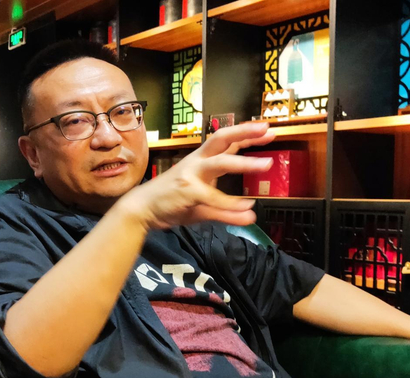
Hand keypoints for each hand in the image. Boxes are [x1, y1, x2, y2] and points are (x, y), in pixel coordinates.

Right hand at [121, 123, 275, 230]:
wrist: (142, 209)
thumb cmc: (172, 203)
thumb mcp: (205, 207)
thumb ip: (227, 209)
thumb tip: (252, 216)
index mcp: (201, 160)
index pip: (226, 142)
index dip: (246, 134)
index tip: (267, 129)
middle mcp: (197, 162)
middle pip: (221, 139)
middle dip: (244, 132)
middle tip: (267, 129)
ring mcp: (191, 174)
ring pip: (221, 163)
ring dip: (245, 163)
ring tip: (267, 164)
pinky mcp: (187, 190)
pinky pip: (213, 197)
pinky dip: (230, 204)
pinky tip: (246, 210)